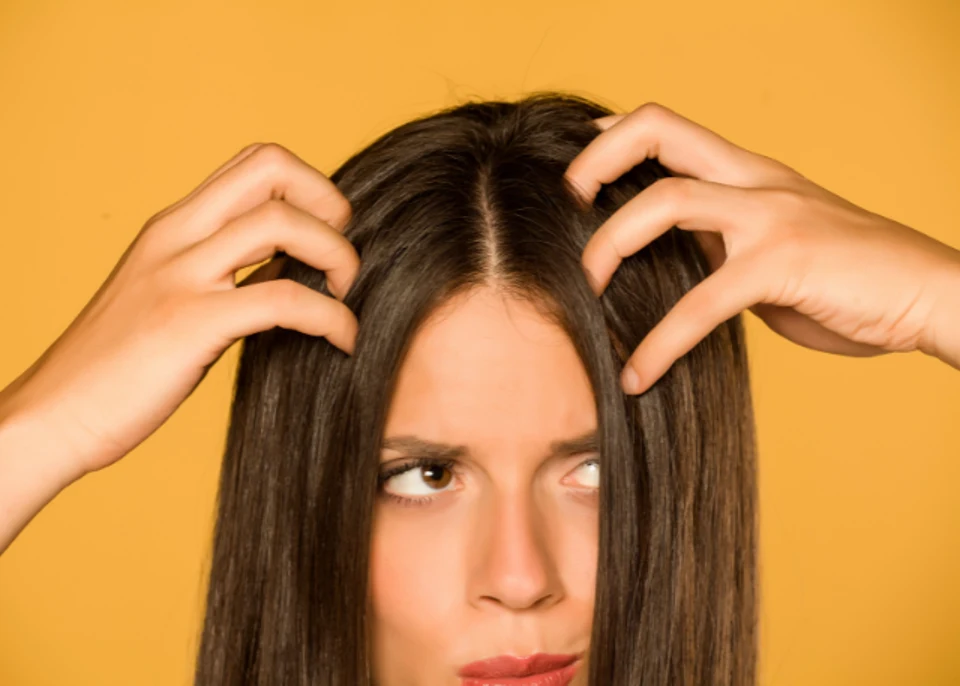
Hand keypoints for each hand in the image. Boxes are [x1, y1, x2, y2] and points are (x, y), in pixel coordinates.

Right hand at [0, 142, 359, 477]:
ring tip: (346, 298)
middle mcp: (176, 237)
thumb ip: (223, 271)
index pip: (253, 162)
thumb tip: (292, 268)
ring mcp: (181, 277)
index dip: (308, 186)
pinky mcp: (190, 324)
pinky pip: (285, 301)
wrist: (55, 417)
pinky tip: (344, 342)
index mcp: (173, 226)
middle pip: (270, 166)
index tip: (327, 236)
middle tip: (343, 259)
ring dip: (337, 257)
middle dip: (329, 203)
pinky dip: (332, 318)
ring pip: (283, 224)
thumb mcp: (169, 296)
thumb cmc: (117, 367)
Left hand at [564, 103, 959, 394]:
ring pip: (667, 202)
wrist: (927, 294)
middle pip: (660, 130)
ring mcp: (770, 216)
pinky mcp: (782, 264)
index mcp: (749, 174)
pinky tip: (637, 376)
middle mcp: (755, 180)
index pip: (669, 128)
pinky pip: (700, 303)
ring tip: (583, 292)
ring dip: (609, 245)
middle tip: (563, 209)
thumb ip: (722, 244)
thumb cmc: (847, 278)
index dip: (614, 140)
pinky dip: (659, 343)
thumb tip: (671, 261)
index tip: (577, 174)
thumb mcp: (772, 247)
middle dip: (596, 161)